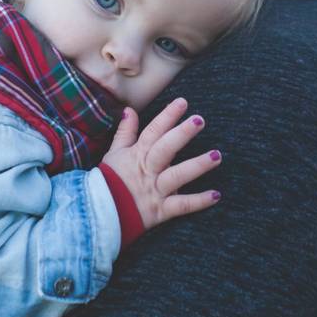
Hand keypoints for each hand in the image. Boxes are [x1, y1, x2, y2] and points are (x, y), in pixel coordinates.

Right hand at [99, 98, 222, 230]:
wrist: (100, 213)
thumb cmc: (109, 181)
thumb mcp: (114, 153)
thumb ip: (125, 132)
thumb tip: (129, 110)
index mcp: (138, 154)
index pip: (153, 131)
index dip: (167, 116)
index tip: (182, 102)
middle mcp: (148, 170)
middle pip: (165, 149)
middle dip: (182, 134)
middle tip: (199, 120)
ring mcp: (155, 190)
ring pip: (177, 176)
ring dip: (197, 166)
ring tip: (216, 156)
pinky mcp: (160, 210)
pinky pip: (181, 205)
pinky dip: (199, 201)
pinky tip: (216, 195)